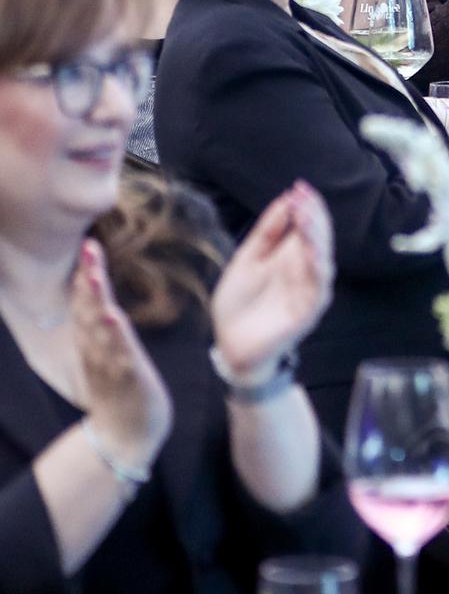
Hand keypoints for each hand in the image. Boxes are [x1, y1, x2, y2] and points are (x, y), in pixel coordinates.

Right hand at [73, 240, 170, 469]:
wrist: (124, 438)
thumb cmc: (121, 393)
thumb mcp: (110, 356)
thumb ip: (104, 331)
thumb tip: (104, 305)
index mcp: (95, 343)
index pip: (87, 304)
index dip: (86, 275)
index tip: (88, 245)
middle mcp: (97, 351)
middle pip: (89, 309)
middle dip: (88, 277)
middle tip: (88, 245)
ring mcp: (110, 365)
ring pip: (100, 328)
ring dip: (97, 301)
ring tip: (94, 274)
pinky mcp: (127, 380)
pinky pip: (119, 355)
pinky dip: (116, 337)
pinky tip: (114, 318)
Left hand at [210, 181, 333, 380]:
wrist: (230, 344)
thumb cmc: (239, 302)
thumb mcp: (247, 259)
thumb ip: (266, 233)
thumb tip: (286, 200)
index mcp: (291, 256)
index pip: (308, 225)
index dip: (306, 206)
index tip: (299, 186)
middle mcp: (305, 270)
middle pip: (318, 238)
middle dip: (313, 216)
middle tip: (304, 196)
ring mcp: (309, 290)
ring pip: (322, 259)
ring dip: (316, 237)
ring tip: (306, 216)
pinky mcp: (309, 311)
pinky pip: (319, 287)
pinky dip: (318, 268)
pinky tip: (312, 251)